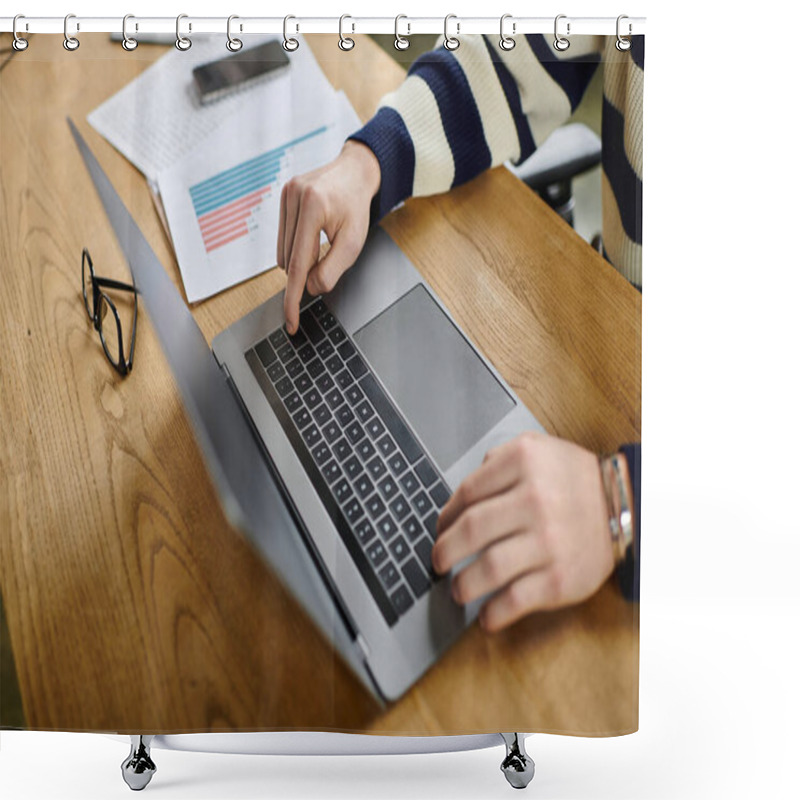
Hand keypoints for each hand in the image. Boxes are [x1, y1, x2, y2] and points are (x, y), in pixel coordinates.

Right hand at [277, 140, 380, 333]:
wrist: (355, 173)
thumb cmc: (356, 208)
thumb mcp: (353, 243)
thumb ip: (331, 270)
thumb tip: (310, 288)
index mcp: (313, 208)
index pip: (299, 265)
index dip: (294, 298)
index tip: (290, 321)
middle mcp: (294, 197)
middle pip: (291, 261)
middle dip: (308, 270)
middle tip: (329, 254)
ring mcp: (285, 194)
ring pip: (283, 253)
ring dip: (302, 258)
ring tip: (323, 239)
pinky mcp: (282, 196)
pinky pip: (282, 239)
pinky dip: (296, 247)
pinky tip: (312, 234)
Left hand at [432, 432, 614, 631]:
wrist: (627, 506)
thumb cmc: (575, 480)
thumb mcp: (538, 448)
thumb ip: (498, 460)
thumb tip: (462, 495)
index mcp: (523, 464)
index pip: (466, 494)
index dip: (445, 517)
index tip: (440, 530)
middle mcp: (534, 500)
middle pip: (469, 532)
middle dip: (444, 552)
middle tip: (439, 561)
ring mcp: (548, 542)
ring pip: (486, 569)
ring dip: (462, 586)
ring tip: (458, 590)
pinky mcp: (560, 578)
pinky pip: (515, 600)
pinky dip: (494, 614)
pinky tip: (486, 616)